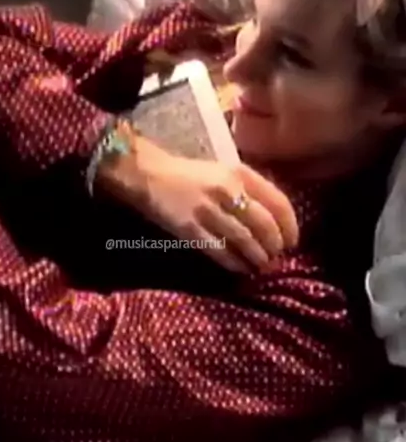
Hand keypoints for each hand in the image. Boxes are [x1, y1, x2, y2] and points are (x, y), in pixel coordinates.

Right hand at [138, 151, 298, 272]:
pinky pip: (220, 251)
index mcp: (239, 173)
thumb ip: (248, 190)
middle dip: (275, 246)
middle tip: (276, 258)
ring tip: (261, 266)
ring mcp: (208, 210)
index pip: (278, 202)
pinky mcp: (189, 228)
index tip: (292, 242)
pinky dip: (235, 264)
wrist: (148, 174)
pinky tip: (241, 269)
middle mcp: (227, 190)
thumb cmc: (189, 174)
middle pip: (264, 225)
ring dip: (258, 258)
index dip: (290, 226)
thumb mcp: (223, 172)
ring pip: (245, 241)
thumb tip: (274, 223)